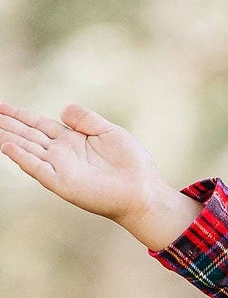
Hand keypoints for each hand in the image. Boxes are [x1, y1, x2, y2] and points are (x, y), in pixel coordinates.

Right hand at [0, 101, 199, 246]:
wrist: (144, 191)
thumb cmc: (132, 165)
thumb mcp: (108, 131)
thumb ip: (85, 118)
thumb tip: (61, 109)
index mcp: (71, 141)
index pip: (38, 124)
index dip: (20, 114)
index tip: (1, 106)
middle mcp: (62, 155)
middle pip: (28, 135)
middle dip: (8, 124)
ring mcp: (61, 169)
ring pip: (28, 149)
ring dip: (9, 138)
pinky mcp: (64, 184)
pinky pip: (38, 169)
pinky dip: (23, 158)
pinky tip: (8, 146)